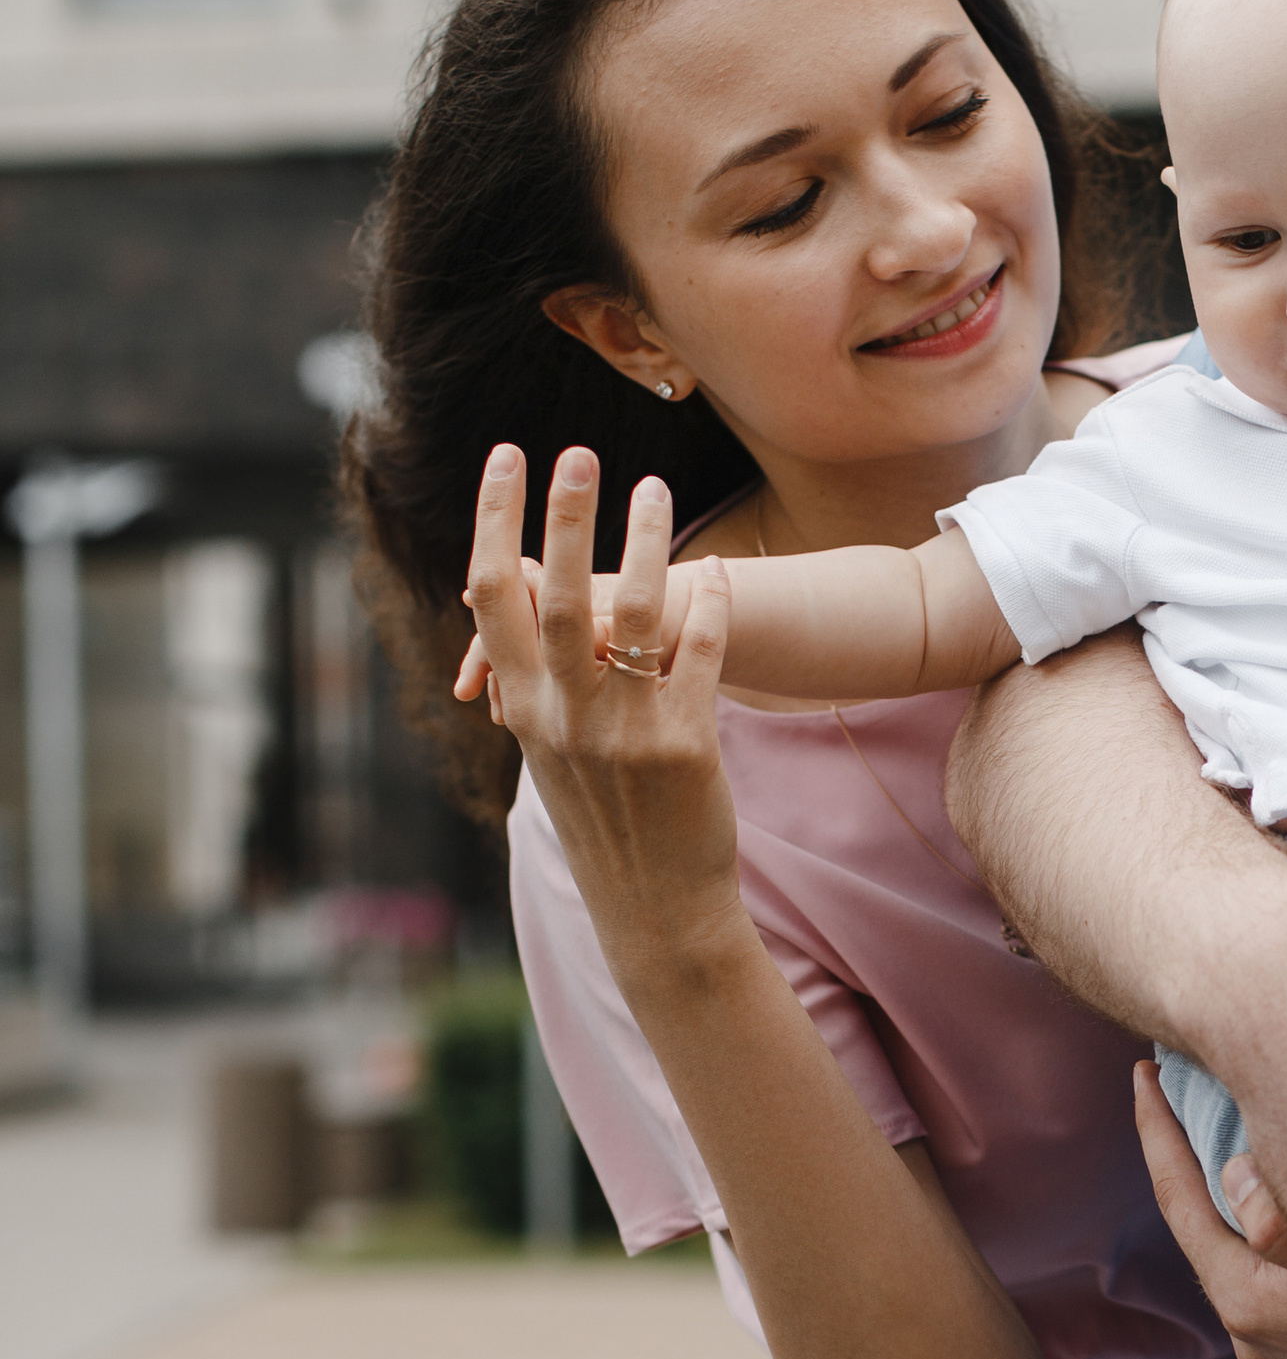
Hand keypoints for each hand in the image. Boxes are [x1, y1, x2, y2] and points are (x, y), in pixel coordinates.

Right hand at [463, 446, 743, 982]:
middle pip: (558, 593)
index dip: (496, 521)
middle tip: (575, 450)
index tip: (505, 459)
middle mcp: (564, 714)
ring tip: (655, 489)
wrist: (656, 908)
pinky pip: (699, 655)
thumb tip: (520, 610)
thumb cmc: (605, 823)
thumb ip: (535, 684)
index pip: (493, 597)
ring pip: (631, 612)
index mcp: (524, 709)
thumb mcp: (551, 756)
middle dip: (564, 514)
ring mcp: (624, 727)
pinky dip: (709, 608)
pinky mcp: (685, 740)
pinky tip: (720, 571)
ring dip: (643, 542)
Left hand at [1134, 1068, 1286, 1358]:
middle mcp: (1257, 1332)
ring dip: (1233, 1173)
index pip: (1184, 1197)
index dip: (1162, 1126)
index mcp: (1259, 1306)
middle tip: (1175, 1069)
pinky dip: (1275, 1211)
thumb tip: (1233, 1167)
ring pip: (1239, 1237)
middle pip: (1201, 1216)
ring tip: (1231, 1103)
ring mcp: (1284, 1347)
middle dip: (1188, 1142)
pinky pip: (1274, 1263)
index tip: (1146, 1068)